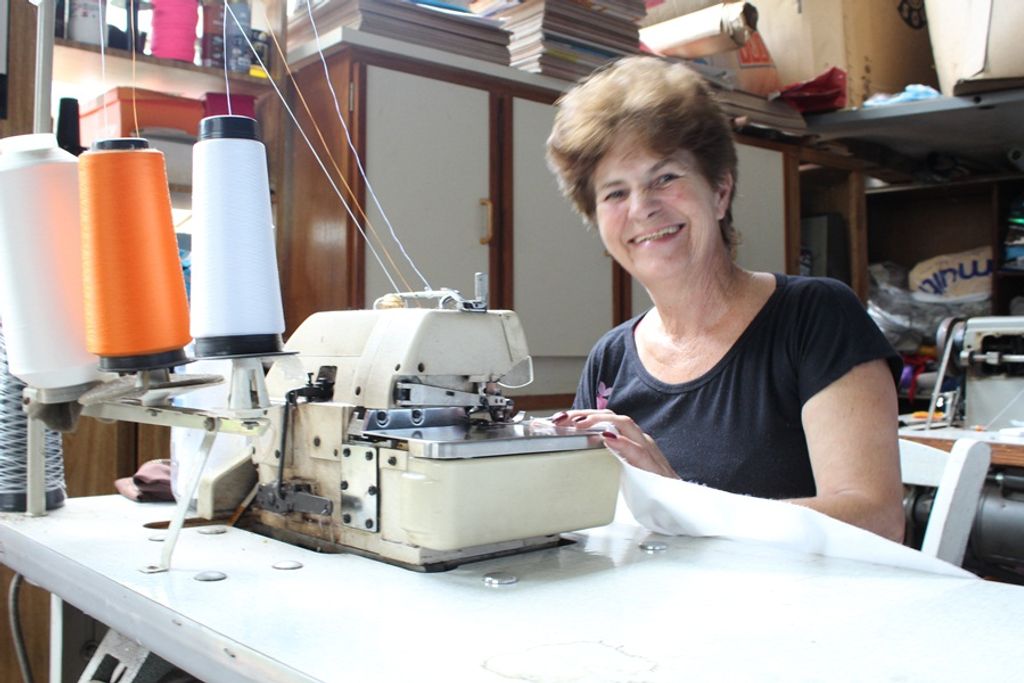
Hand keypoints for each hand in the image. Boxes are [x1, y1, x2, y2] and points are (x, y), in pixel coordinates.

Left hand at [551, 410, 679, 479]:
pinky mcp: (653, 465)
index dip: (582, 415)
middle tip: (562, 418)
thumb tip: (578, 454)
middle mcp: (639, 439)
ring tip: (578, 423)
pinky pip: (637, 450)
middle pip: (611, 416)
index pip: (605, 419)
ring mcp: (647, 450)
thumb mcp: (621, 469)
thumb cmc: (648, 487)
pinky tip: (608, 438)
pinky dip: (622, 442)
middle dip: (585, 414)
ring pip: (624, 424)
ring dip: (599, 421)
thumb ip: (606, 458)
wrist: (676, 503)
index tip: (559, 418)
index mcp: (630, 439)